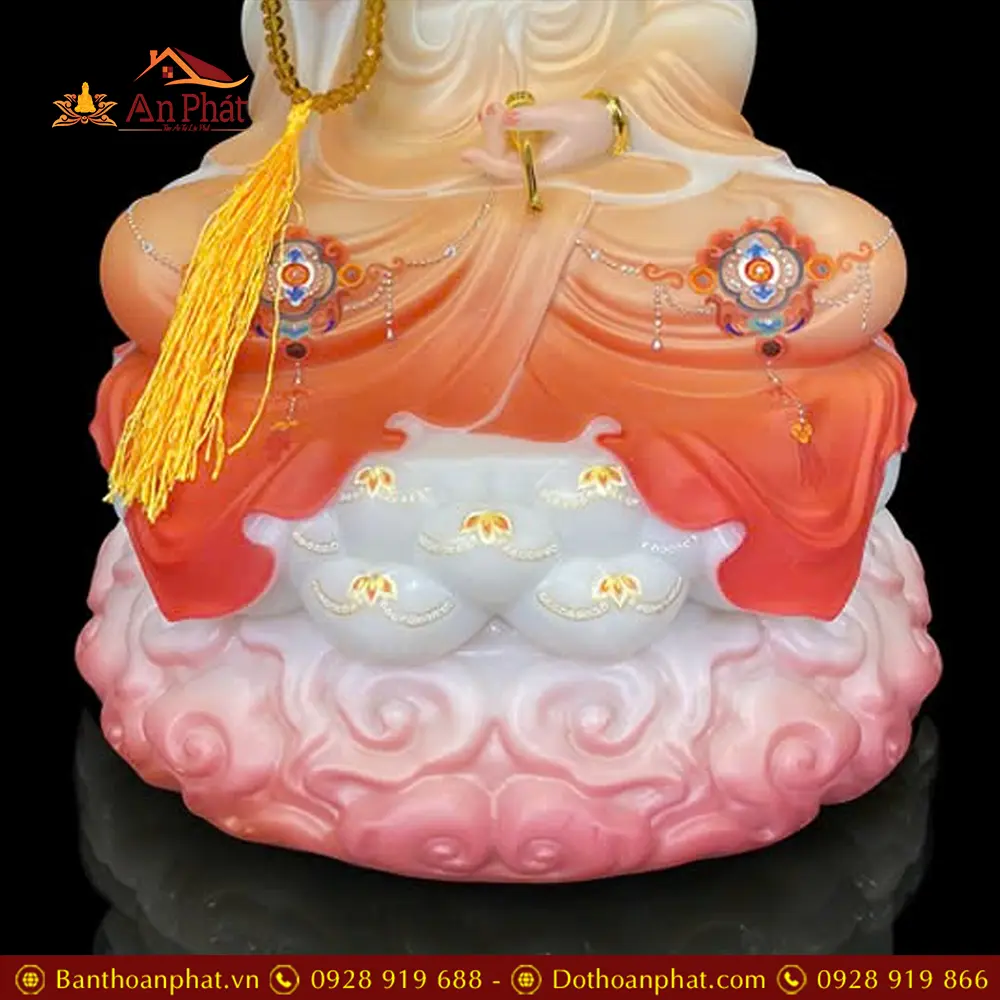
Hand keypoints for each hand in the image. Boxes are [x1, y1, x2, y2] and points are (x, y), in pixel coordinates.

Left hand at [461, 98, 615, 181]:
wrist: (611, 123)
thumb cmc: (589, 122)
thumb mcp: (559, 115)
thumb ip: (530, 118)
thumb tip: (504, 117)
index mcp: (543, 166)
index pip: (506, 170)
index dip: (485, 163)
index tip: (465, 154)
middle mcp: (536, 166)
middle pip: (501, 159)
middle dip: (492, 134)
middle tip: (493, 106)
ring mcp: (536, 158)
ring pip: (505, 151)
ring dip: (496, 130)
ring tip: (496, 106)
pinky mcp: (537, 148)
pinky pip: (512, 142)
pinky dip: (504, 128)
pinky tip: (501, 112)